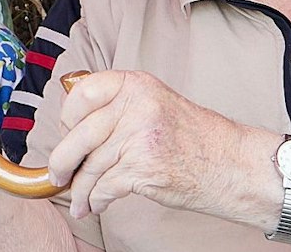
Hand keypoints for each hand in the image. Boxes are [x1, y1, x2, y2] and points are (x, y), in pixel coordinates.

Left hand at [48, 70, 250, 221]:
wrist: (232, 164)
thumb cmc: (195, 138)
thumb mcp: (155, 103)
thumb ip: (119, 106)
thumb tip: (74, 126)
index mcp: (136, 84)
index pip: (83, 92)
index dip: (67, 117)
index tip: (65, 133)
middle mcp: (137, 106)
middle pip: (80, 134)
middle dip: (62, 161)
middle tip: (58, 174)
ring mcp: (140, 137)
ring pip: (91, 166)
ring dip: (80, 189)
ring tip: (78, 200)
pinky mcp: (144, 168)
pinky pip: (104, 187)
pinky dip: (95, 200)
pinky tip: (94, 205)